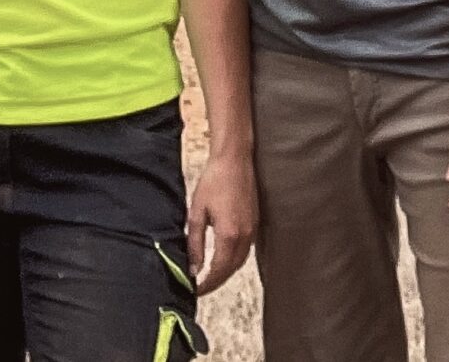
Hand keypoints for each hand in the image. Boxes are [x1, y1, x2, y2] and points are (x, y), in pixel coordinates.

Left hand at [186, 149, 256, 293]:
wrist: (234, 159)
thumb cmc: (214, 181)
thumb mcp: (196, 213)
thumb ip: (194, 244)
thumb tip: (193, 268)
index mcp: (229, 234)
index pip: (218, 270)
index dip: (206, 284)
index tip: (195, 290)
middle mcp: (244, 235)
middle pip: (231, 269)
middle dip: (216, 282)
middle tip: (200, 287)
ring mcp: (252, 229)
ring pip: (240, 261)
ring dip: (226, 272)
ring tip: (210, 276)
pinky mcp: (255, 222)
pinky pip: (246, 250)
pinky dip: (234, 260)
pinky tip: (223, 258)